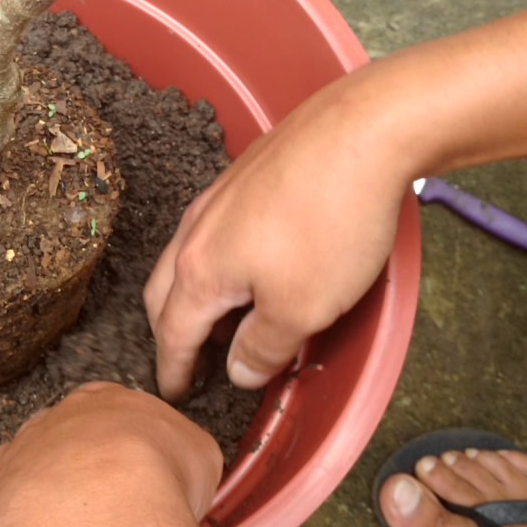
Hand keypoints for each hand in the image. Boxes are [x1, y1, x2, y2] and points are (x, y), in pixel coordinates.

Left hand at [0, 382, 222, 526]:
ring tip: (44, 521)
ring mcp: (9, 463)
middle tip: (89, 500)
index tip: (123, 461)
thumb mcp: (196, 453)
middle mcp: (50, 426)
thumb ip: (181, 450)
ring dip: (21, 490)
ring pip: (9, 467)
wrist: (109, 510)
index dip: (112, 441)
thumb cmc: (156, 478)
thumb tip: (185, 464)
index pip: (102, 409)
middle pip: (52, 438)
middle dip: (66, 465)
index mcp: (102, 404)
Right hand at [144, 67, 412, 398]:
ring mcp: (215, 198)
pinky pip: (209, 232)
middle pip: (163, 294)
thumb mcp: (302, 309)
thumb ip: (263, 348)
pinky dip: (214, 263)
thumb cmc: (329, 226)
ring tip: (222, 320)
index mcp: (198, 272)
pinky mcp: (242, 176)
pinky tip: (248, 266)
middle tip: (190, 362)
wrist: (363, 130)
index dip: (174, 371)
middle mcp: (194, 232)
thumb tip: (236, 371)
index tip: (173, 396)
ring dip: (192, 295)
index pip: (173, 334)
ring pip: (184, 258)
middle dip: (171, 332)